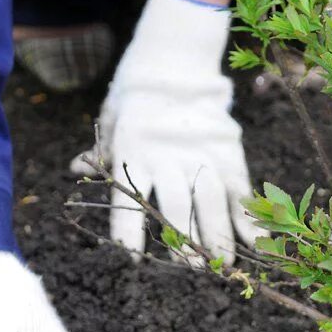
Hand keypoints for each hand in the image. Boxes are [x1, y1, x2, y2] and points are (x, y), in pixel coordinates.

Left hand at [70, 0, 263, 263]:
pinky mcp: (228, 150)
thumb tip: (75, 168)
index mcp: (133, 153)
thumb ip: (100, 152)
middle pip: (178, 208)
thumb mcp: (112, 123)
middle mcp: (168, 156)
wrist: (173, 61)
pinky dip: (248, 215)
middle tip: (193, 270)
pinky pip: (240, 188)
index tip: (133, 261)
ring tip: (224, 265)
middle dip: (186, 243)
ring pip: (212, 202)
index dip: (130, 233)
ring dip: (219, 237)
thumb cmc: (136, 100)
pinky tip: (255, 241)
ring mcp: (201, 153)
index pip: (129, 201)